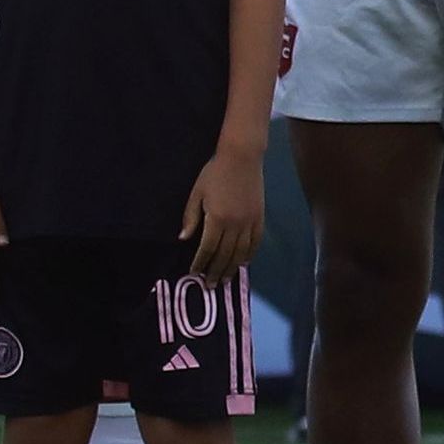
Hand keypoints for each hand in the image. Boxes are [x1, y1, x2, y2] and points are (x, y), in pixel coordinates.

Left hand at [180, 139, 264, 279]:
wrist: (242, 158)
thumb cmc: (214, 172)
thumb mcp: (197, 193)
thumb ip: (191, 217)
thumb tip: (184, 238)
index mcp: (217, 219)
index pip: (207, 248)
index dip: (200, 262)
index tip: (195, 273)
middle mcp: (234, 225)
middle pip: (224, 254)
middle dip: (215, 271)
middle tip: (210, 285)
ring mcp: (249, 222)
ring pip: (241, 252)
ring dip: (232, 268)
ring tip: (225, 279)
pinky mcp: (259, 218)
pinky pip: (255, 242)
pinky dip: (249, 255)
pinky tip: (244, 263)